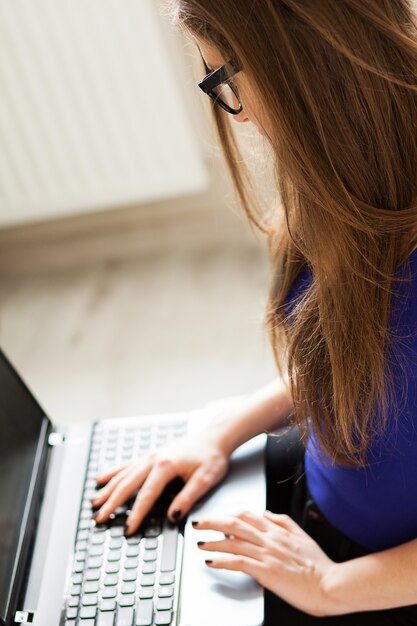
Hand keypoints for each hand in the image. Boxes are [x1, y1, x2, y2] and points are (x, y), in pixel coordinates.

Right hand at [91, 430, 229, 535]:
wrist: (214, 437)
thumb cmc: (212, 457)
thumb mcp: (206, 479)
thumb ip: (187, 498)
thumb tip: (172, 517)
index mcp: (166, 465)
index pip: (146, 495)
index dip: (136, 514)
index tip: (127, 529)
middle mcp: (153, 458)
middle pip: (127, 484)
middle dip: (112, 503)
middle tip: (99, 519)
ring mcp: (150, 455)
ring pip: (123, 474)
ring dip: (108, 489)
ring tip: (95, 503)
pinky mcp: (150, 455)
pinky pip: (126, 464)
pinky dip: (112, 472)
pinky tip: (100, 478)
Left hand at [192, 509, 336, 616]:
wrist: (329, 584)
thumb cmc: (317, 564)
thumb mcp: (302, 534)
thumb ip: (283, 521)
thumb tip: (266, 513)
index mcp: (277, 530)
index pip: (247, 515)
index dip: (228, 514)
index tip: (217, 518)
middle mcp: (269, 539)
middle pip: (234, 524)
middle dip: (213, 522)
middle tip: (198, 524)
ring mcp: (267, 554)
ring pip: (233, 542)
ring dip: (213, 542)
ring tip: (200, 544)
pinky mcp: (266, 571)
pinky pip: (239, 562)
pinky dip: (223, 561)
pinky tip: (212, 562)